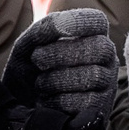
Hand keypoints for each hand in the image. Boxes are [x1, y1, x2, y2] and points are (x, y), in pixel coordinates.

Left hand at [3, 8, 117, 127]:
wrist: (22, 106)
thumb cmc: (30, 68)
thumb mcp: (31, 44)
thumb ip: (45, 28)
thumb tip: (62, 25)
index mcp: (91, 35)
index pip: (98, 22)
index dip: (80, 23)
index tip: (58, 30)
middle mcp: (105, 57)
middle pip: (100, 48)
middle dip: (62, 53)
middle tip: (38, 59)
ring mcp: (106, 83)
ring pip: (93, 76)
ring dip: (58, 80)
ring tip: (41, 83)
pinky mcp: (100, 108)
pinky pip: (87, 102)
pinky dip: (61, 101)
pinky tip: (49, 100)